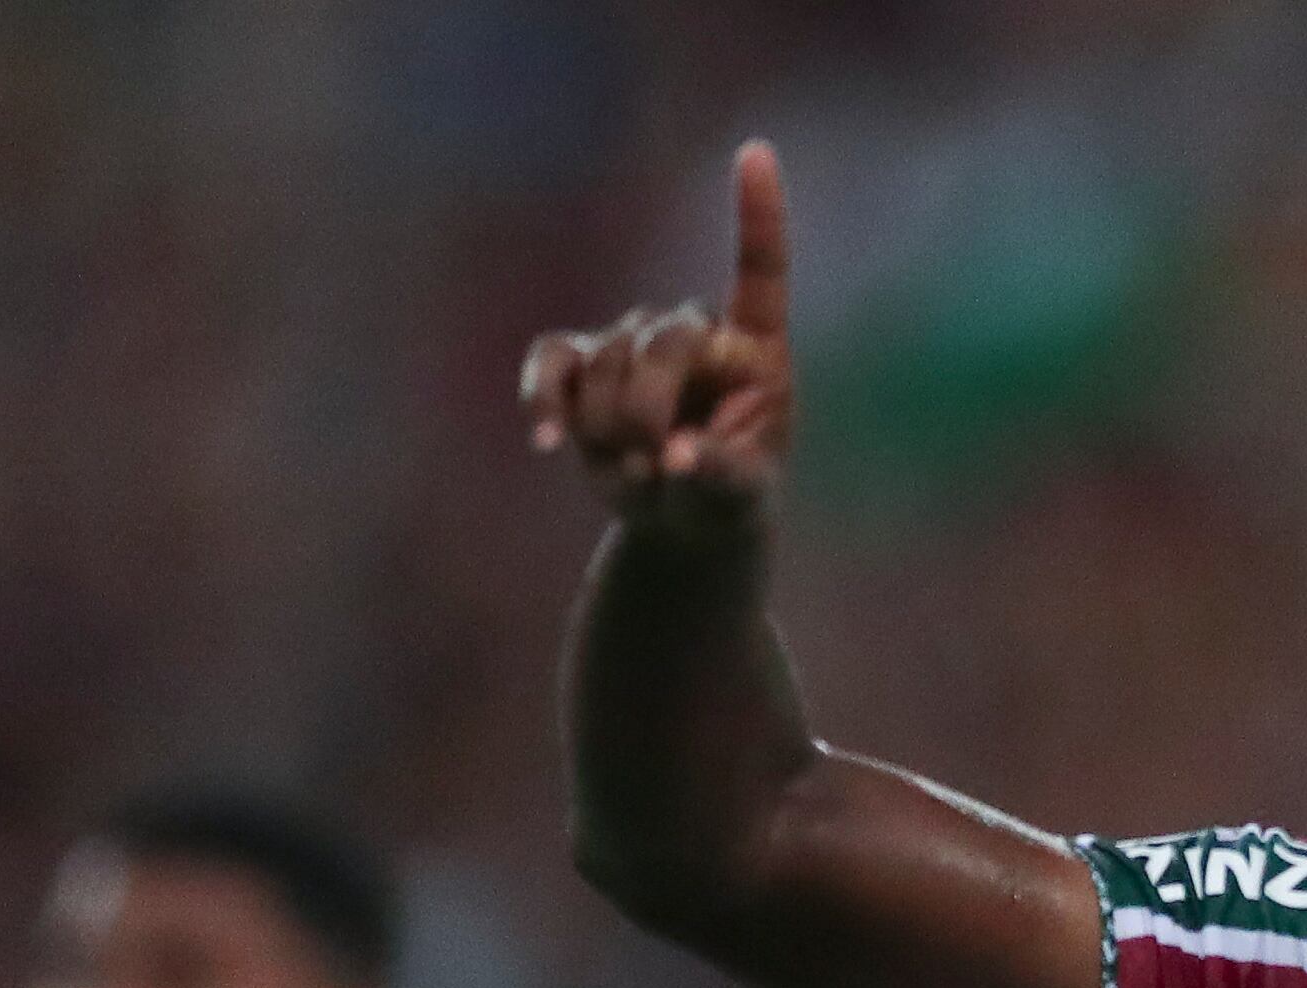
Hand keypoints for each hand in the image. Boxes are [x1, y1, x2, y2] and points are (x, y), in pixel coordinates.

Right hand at [522, 142, 796, 520]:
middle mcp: (693, 330)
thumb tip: (674, 459)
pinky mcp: (579, 363)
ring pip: (606, 363)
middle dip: (648, 406)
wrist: (682, 516)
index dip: (757, 214)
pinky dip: (545, 401)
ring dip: (610, 429)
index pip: (761, 270)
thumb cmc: (728, 494)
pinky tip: (546, 441)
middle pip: (662, 338)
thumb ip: (721, 475)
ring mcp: (631, 341)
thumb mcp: (744, 497)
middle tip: (653, 463)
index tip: (755, 152)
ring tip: (635, 476)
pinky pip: (550, 364)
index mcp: (754, 348)